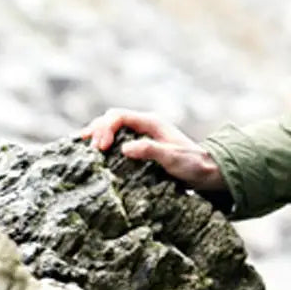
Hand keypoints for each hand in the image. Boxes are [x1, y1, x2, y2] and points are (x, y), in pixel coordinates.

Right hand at [81, 108, 226, 193]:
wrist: (207, 172)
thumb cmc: (193, 164)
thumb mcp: (173, 159)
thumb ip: (151, 151)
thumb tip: (125, 148)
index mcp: (151, 122)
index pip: (119, 116)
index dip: (105, 128)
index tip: (101, 148)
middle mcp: (145, 125)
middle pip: (112, 119)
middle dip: (97, 130)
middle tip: (90, 150)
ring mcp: (142, 135)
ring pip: (112, 128)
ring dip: (97, 135)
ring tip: (83, 148)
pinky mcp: (140, 147)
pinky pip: (117, 140)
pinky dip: (104, 144)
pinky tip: (93, 154)